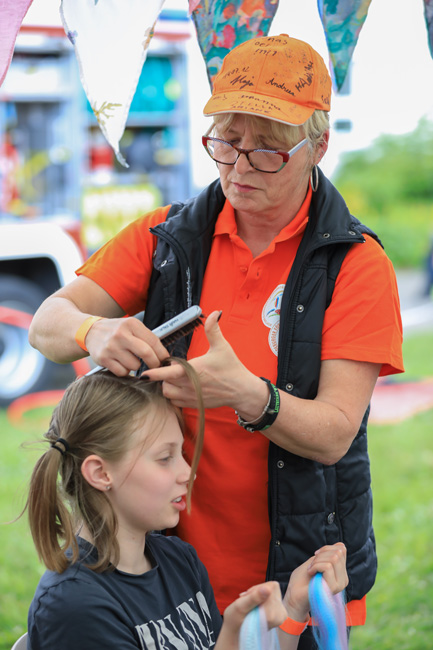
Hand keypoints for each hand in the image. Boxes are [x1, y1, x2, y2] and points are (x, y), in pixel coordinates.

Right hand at [84, 316, 169, 374]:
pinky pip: (122, 372)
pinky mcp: (103, 358)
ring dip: (136, 367)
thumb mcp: (131, 327)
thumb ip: (146, 337)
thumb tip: (164, 355)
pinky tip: (121, 363)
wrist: (90, 331)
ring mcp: (111, 347)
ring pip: (134, 366)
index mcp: (131, 324)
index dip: (162, 353)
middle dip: (155, 363)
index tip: (166, 360)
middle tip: (156, 366)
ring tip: (130, 360)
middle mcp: (120, 334)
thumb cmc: (117, 331)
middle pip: (146, 353)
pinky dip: (125, 371)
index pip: (153, 341)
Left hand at [142, 311, 262, 409]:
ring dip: (168, 386)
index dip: (154, 373)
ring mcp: (191, 396)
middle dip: (163, 375)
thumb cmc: (231, 368)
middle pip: (164, 383)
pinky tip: (181, 386)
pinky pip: (175, 402)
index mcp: (193, 371)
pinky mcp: (194, 403)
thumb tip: (215, 313)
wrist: (241, 390)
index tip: (143, 373)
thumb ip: (213, 329)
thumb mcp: (222, 346)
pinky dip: (174, 395)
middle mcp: (189, 386)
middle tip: (173, 366)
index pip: (168, 373)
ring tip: (176, 377)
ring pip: (168, 394)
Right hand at [216, 581, 287, 649]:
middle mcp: (281, 616)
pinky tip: (254, 604)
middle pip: (272, 588)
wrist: (236, 632)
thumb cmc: (235, 621)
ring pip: (272, 590)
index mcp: (274, 616)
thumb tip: (268, 588)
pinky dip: (261, 596)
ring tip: (249, 604)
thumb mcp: (240, 607)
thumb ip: (254, 597)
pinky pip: (272, 593)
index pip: (270, 588)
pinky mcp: (279, 611)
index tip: (246, 597)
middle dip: (257, 592)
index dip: (256, 589)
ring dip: (258, 594)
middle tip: (247, 601)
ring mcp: (281, 614)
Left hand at [283, 543, 347, 621]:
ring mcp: (340, 584)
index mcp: (340, 572)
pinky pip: (327, 566)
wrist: (294, 596)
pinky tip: (310, 573)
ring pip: (334, 558)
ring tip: (311, 570)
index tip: (316, 556)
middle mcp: (343, 579)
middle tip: (312, 565)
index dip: (326, 548)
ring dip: (317, 561)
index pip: (341, 549)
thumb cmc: (302, 580)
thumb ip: (329, 554)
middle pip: (338, 552)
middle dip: (321, 554)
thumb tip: (341, 545)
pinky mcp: (334, 587)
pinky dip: (315, 566)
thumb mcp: (316, 561)